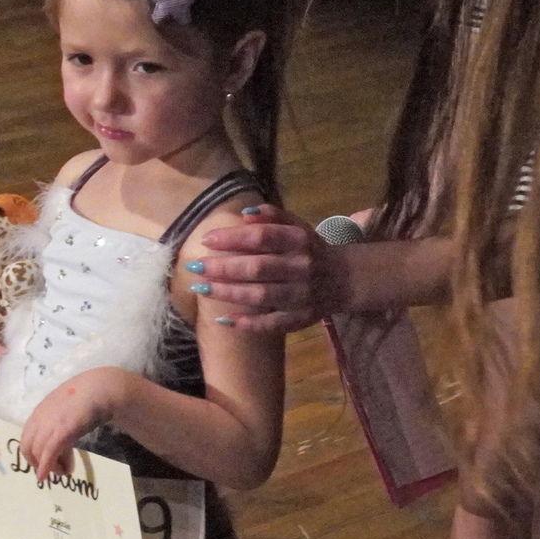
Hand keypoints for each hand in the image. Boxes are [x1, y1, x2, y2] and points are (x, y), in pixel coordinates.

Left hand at [19, 368, 128, 481]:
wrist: (99, 389)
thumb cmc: (85, 397)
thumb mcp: (65, 410)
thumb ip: (57, 421)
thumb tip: (60, 438)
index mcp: (38, 413)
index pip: (27, 437)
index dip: (35, 452)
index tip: (47, 460)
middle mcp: (39, 419)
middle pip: (26, 447)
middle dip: (37, 462)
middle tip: (52, 469)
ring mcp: (49, 425)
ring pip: (37, 453)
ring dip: (50, 467)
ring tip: (65, 471)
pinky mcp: (62, 431)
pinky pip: (48, 453)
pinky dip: (47, 467)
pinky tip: (51, 475)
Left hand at [193, 204, 346, 332]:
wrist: (345, 279)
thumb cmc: (310, 249)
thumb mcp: (298, 226)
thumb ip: (273, 217)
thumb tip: (245, 214)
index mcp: (299, 241)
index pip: (262, 238)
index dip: (232, 238)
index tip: (206, 240)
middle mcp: (302, 267)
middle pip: (257, 268)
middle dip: (222, 268)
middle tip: (194, 266)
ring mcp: (302, 295)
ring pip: (261, 296)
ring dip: (228, 293)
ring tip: (200, 288)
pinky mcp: (302, 318)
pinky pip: (273, 324)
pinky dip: (248, 324)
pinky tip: (224, 320)